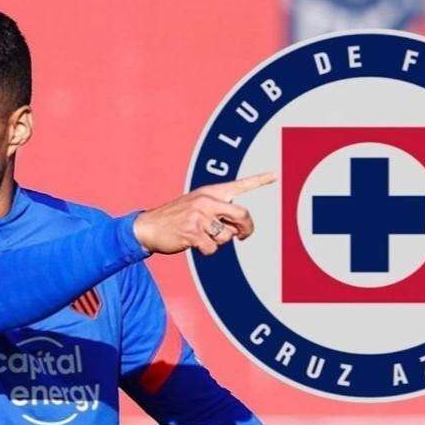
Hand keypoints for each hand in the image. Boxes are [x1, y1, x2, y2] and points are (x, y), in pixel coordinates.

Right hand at [133, 172, 275, 254]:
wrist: (149, 226)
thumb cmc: (177, 217)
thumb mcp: (197, 206)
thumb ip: (218, 211)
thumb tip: (238, 231)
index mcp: (210, 192)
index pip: (239, 185)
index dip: (259, 180)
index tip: (275, 174)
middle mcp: (207, 201)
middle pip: (242, 215)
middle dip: (247, 229)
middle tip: (243, 236)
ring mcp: (199, 217)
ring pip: (227, 236)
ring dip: (219, 242)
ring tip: (203, 236)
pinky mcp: (192, 232)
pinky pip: (212, 248)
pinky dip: (206, 250)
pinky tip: (194, 244)